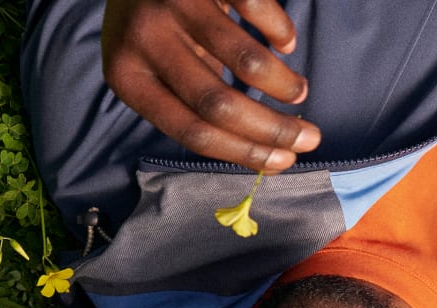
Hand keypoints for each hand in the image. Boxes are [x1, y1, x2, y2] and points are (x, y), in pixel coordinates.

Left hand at [101, 0, 321, 171]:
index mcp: (128, 78)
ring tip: (298, 92)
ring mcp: (176, 4)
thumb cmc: (147, 26)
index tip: (283, 162)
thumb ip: (187, 103)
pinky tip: (285, 42)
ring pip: (245, 60)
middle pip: (219, 104)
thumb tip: (256, 150)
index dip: (244, 152)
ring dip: (282, 83)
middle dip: (273, 129)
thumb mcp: (149, 68)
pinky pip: (257, 8)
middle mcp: (145, 41)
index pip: (191, 131)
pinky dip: (279, 30)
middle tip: (308, 138)